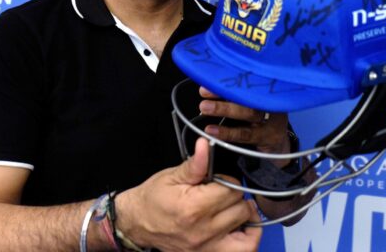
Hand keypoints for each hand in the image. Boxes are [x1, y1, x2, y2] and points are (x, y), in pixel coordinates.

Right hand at [115, 138, 261, 251]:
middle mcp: (203, 230)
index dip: (227, 181)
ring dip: (245, 216)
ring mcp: (206, 247)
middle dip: (235, 197)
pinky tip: (240, 226)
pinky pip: (243, 251)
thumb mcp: (172, 176)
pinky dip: (248, 238)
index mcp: (194, 207)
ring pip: (247, 231)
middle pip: (241, 209)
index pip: (231, 190)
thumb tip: (206, 145)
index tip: (217, 181)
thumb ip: (195, 164)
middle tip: (222, 193)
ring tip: (235, 209)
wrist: (136, 223)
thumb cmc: (153, 198)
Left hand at [198, 86, 289, 153]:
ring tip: (204, 108)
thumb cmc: (259, 117)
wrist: (278, 142)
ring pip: (249, 112)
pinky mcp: (270, 136)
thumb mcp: (252, 101)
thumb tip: (209, 84)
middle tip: (203, 91)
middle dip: (225, 91)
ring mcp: (274, 119)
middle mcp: (273, 100)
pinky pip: (246, 134)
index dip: (229, 77)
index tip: (211, 77)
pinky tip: (212, 130)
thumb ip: (236, 92)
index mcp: (267, 88)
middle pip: (250, 91)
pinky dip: (227, 132)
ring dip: (224, 109)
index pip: (248, 79)